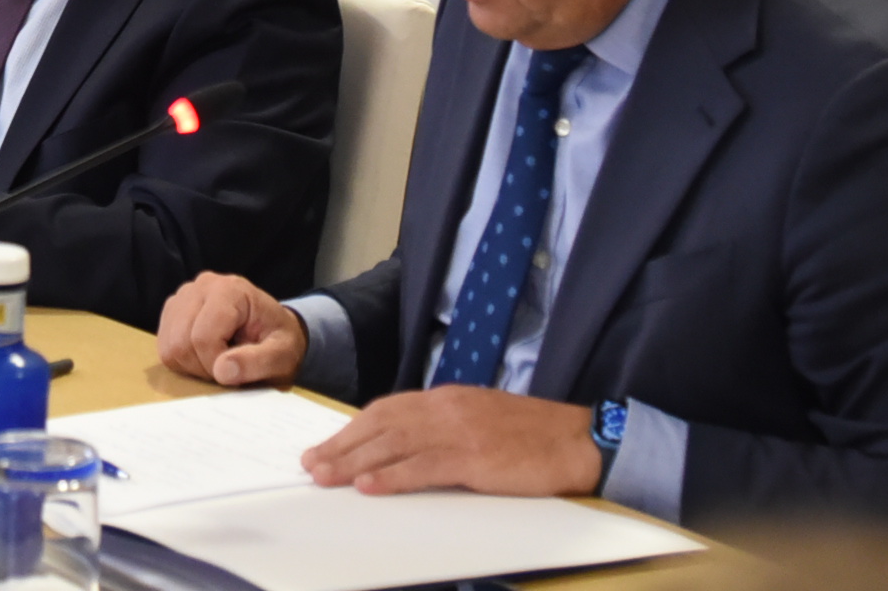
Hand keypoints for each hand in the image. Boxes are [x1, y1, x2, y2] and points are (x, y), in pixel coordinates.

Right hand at [158, 272, 306, 384]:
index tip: (235, 373)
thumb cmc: (279, 340)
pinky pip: (164, 345)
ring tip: (216, 361)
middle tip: (227, 370)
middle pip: (181, 341)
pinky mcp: (173, 310)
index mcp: (230, 290)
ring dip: (191, 365)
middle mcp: (202, 285)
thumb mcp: (282, 354)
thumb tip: (222, 371)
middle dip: (202, 367)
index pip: (203, 337)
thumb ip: (258, 362)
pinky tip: (204, 356)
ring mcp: (184, 295)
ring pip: (169, 345)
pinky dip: (182, 360)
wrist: (273, 329)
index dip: (215, 365)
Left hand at [299, 388, 600, 497]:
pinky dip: (392, 477)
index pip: (386, 410)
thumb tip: (404, 446)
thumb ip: (443, 427)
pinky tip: (369, 487)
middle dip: (342, 446)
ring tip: (325, 476)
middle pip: (380, 425)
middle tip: (311, 464)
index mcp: (446, 399)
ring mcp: (459, 432)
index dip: (352, 429)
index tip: (327, 445)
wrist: (576, 439)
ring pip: (393, 445)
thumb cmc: (532, 436)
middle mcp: (446, 409)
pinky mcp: (474, 459)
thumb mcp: (479, 420)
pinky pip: (424, 468)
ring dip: (354, 462)